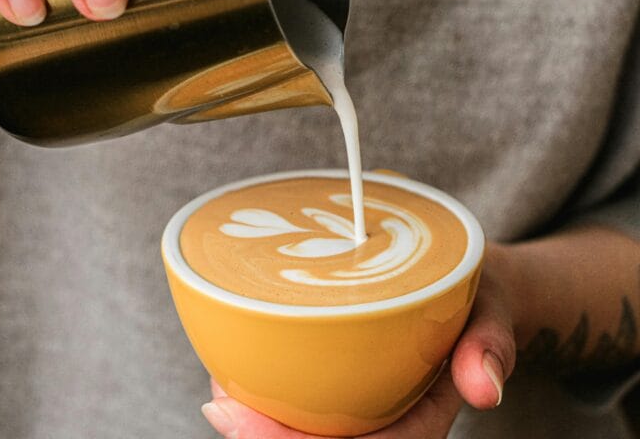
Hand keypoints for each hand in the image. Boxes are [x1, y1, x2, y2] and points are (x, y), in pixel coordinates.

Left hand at [201, 243, 517, 437]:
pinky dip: (267, 393)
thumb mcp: (492, 313)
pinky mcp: (350, 380)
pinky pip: (307, 401)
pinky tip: (236, 371)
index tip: (244, 422)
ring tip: (219, 388)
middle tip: (219, 402)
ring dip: (259, 418)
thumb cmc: (479, 298)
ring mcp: (367, 401)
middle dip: (267, 436)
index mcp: (422, 417)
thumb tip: (485, 390)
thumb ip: (490, 346)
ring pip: (310, 429)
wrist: (477, 288)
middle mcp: (388, 418)